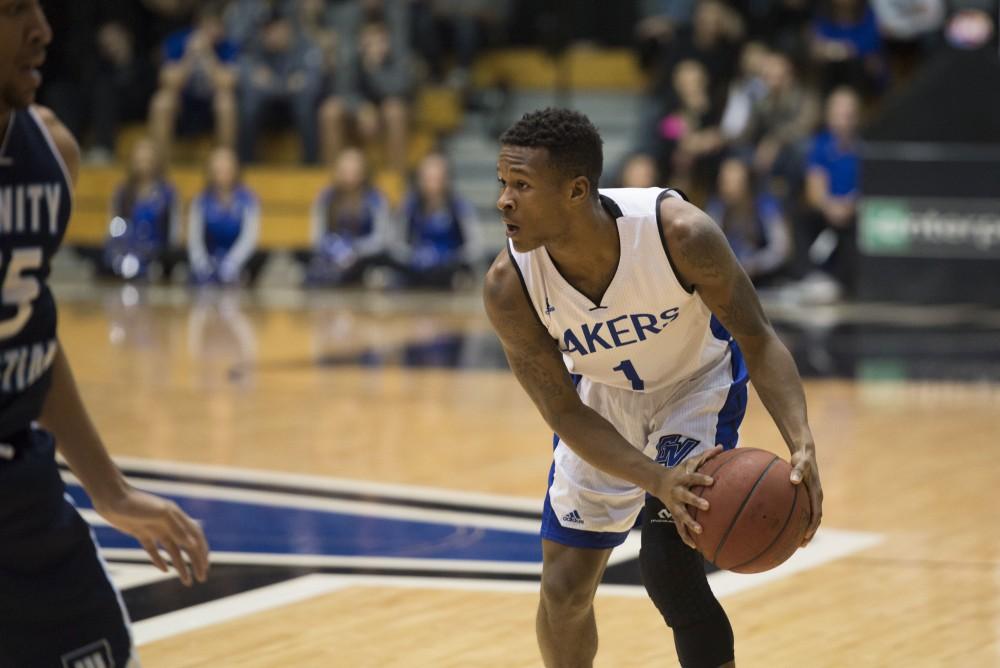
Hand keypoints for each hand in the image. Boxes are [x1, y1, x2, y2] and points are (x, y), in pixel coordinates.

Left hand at [95, 487, 209, 585]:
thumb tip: (193, 544)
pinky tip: (165, 571)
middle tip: (201, 579)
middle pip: (187, 546)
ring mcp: (155, 529)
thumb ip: (177, 528)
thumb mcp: (159, 513)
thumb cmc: (136, 503)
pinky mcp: (141, 533)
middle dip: (196, 562)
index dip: (202, 553)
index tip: (205, 569)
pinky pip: (154, 550)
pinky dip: (160, 561)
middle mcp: (169, 524)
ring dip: (182, 566)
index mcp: (177, 517)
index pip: (196, 537)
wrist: (111, 497)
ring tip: (186, 582)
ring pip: (173, 551)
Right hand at [652, 445, 722, 548]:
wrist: (658, 482)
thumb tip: (722, 446)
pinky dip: (686, 537)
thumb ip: (705, 456)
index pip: (692, 477)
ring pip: (681, 515)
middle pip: (685, 497)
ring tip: (700, 531)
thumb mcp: (689, 462)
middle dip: (695, 501)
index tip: (712, 481)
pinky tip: (695, 547)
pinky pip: (679, 528)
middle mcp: (677, 492)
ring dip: (689, 523)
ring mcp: (674, 505)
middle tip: (707, 506)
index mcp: (682, 478)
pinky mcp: (673, 515)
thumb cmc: (680, 471)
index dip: (701, 479)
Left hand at [790, 447, 822, 545]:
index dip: (812, 526)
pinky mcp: (807, 495)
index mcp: (817, 493)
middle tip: (801, 545)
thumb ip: (797, 471)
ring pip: (812, 517)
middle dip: (810, 533)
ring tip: (796, 541)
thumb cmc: (801, 458)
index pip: (817, 514)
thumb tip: (794, 480)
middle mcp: (817, 497)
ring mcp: (812, 497)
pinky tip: (787, 524)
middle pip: (816, 520)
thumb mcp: (800, 463)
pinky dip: (799, 518)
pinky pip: (804, 510)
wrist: (805, 453)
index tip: (805, 536)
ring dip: (806, 529)